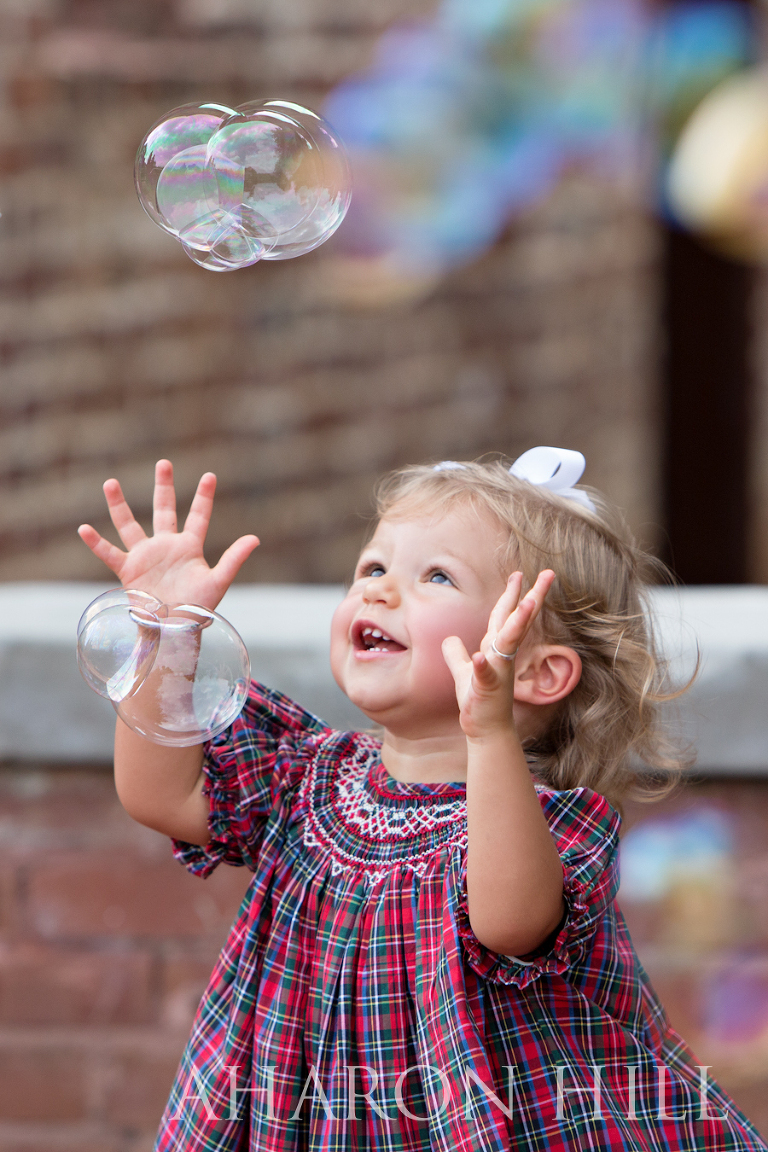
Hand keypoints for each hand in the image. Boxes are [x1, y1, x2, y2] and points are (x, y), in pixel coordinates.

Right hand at [77, 459, 258, 609]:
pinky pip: (110, 553)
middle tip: (164, 463)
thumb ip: (234, 558)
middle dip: (164, 487)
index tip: (209, 475)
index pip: (198, 516)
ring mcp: (146, 557)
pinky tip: (84, 528)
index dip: (204, 497)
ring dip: (119, 505)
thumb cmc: (198, 609)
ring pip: (129, 525)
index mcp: (190, 548)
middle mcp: (166, 547)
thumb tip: (255, 538)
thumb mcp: (218, 581)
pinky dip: (96, 543)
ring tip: (110, 482)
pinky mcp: (129, 570)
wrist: (174, 631)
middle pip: (164, 510)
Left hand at [442, 569, 555, 738]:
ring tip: (527, 602)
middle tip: (550, 575)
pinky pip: (485, 675)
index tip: (523, 574)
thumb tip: (450, 639)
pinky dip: (482, 666)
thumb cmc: (479, 701)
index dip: (514, 595)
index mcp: (495, 649)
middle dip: (533, 597)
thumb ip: (456, 654)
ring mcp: (497, 671)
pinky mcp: (488, 689)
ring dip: (518, 622)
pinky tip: (479, 657)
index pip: (506, 616)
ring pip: (508, 642)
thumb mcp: (463, 672)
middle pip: (517, 620)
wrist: (486, 730)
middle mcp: (501, 656)